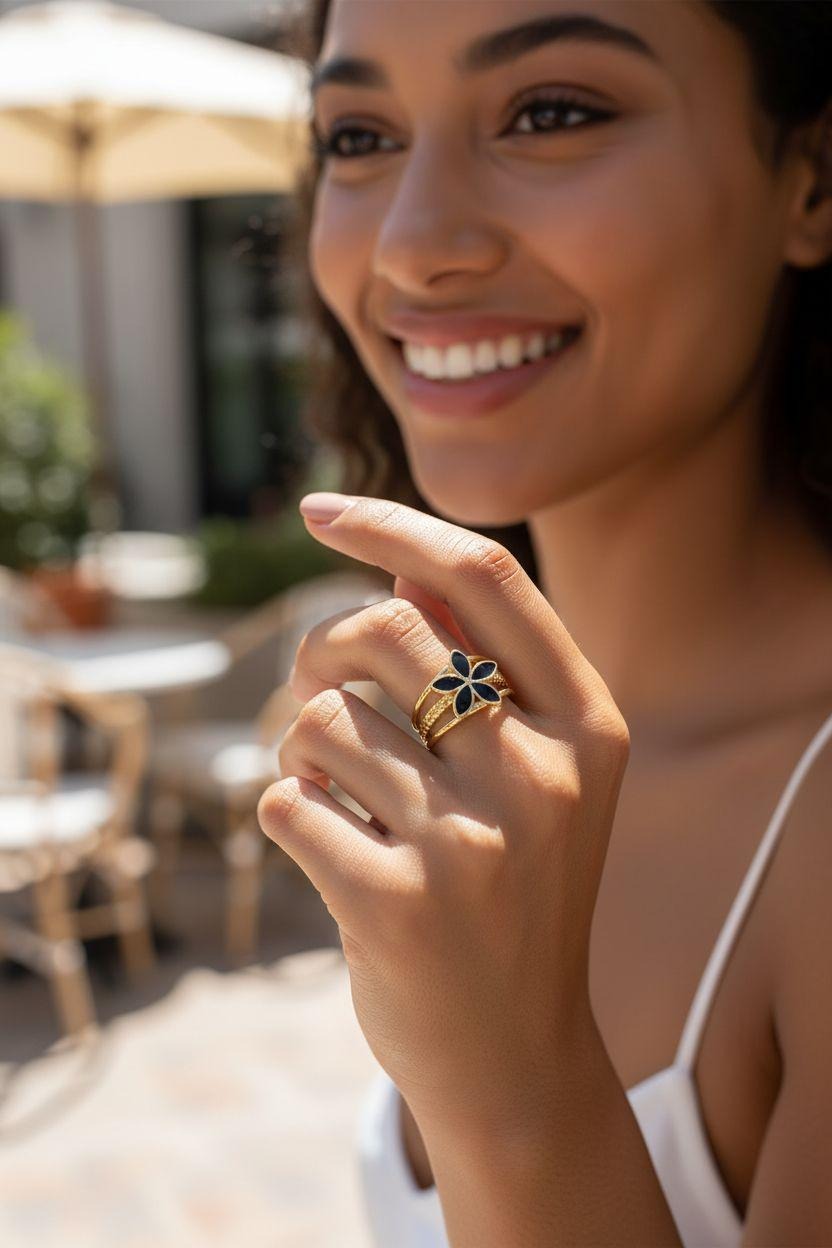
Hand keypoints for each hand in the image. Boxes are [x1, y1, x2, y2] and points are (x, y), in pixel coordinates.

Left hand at [257, 495, 629, 1134]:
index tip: (317, 508)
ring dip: (300, 746)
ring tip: (330, 791)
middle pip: (384, 631)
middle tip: (311, 687)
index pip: (485, 576)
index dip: (392, 526)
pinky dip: (285, 812)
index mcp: (588, 726)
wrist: (515, 1056)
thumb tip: (402, 576)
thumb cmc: (514, 893)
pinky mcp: (397, 903)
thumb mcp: (534, 778)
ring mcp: (474, 842)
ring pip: (320, 718)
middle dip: (321, 646)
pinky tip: (327, 850)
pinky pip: (285, 800)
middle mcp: (542, 774)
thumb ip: (481, 673)